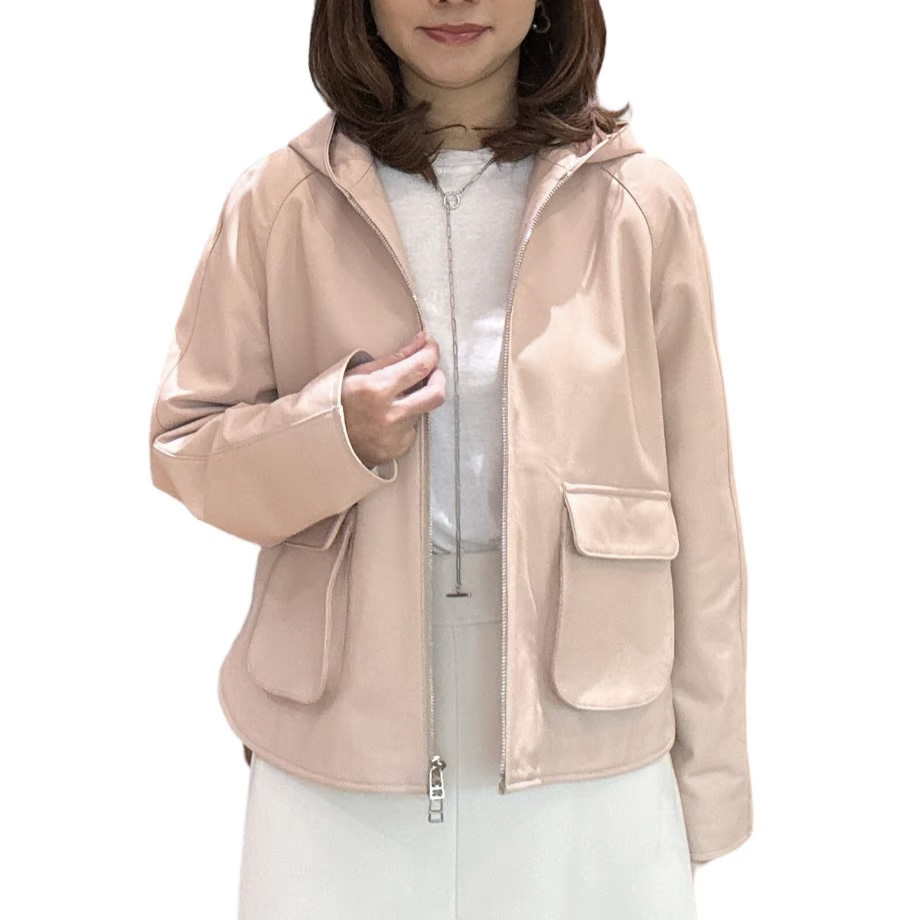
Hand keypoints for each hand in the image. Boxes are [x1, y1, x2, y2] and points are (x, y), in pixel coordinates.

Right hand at [341, 331, 445, 468]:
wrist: (318, 439)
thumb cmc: (333, 401)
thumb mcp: (358, 372)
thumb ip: (395, 358)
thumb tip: (420, 342)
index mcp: (376, 389)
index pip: (421, 366)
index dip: (431, 352)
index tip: (430, 347)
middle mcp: (389, 415)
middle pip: (436, 394)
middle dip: (438, 378)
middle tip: (430, 372)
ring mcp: (394, 436)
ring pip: (423, 412)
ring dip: (416, 401)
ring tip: (395, 398)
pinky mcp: (396, 450)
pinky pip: (412, 430)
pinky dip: (404, 421)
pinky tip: (386, 420)